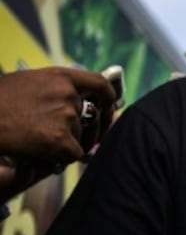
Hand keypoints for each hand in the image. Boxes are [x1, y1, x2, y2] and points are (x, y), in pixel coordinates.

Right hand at [0, 67, 117, 163]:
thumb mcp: (27, 83)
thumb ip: (54, 89)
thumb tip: (75, 101)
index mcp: (61, 76)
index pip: (100, 84)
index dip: (108, 98)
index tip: (108, 108)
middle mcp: (68, 94)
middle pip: (91, 116)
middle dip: (86, 129)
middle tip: (76, 138)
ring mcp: (66, 116)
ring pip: (80, 137)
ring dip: (67, 142)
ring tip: (40, 141)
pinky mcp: (60, 139)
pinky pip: (74, 154)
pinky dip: (62, 157)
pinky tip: (43, 153)